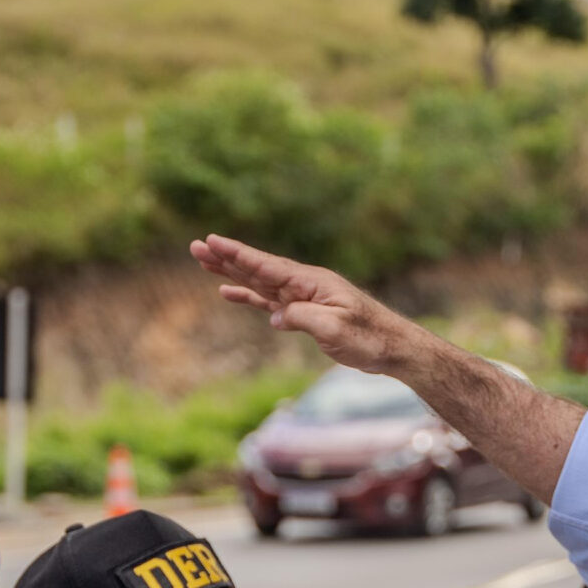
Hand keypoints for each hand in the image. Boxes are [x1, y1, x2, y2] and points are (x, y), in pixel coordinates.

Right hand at [191, 235, 419, 375]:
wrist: (391, 347)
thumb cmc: (369, 338)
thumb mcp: (336, 328)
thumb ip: (302, 318)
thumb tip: (275, 316)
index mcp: (312, 283)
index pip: (268, 266)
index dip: (239, 255)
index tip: (214, 241)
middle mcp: (305, 285)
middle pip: (258, 268)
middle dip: (227, 258)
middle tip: (197, 246)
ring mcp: (303, 297)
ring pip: (260, 282)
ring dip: (232, 273)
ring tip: (204, 262)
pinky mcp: (304, 313)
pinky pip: (269, 301)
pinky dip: (249, 297)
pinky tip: (229, 293)